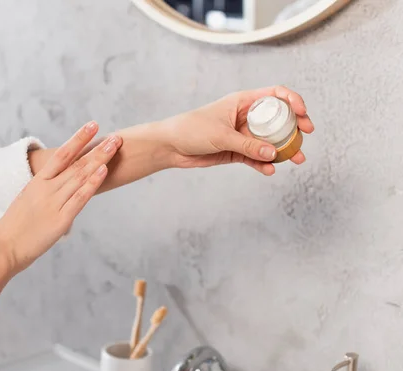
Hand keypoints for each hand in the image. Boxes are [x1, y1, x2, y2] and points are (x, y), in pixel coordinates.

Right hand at [0, 122, 121, 275]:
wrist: (2, 248)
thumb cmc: (14, 229)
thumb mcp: (27, 202)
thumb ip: (44, 193)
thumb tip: (59, 188)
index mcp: (37, 182)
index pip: (61, 155)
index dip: (78, 139)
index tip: (92, 126)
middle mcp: (46, 189)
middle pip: (76, 164)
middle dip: (97, 149)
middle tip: (115, 137)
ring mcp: (53, 203)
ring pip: (80, 176)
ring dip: (100, 160)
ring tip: (115, 147)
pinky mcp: (60, 220)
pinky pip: (79, 198)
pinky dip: (92, 183)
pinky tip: (103, 170)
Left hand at [163, 86, 314, 175]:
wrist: (171, 146)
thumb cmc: (192, 129)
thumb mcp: (221, 136)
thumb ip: (247, 145)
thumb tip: (273, 154)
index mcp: (243, 101)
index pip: (275, 95)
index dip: (292, 101)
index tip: (303, 113)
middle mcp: (246, 116)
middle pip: (278, 120)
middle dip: (294, 128)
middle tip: (306, 137)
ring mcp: (242, 135)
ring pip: (269, 141)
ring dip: (283, 150)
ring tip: (296, 160)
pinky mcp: (236, 151)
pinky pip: (256, 157)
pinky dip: (264, 163)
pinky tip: (269, 170)